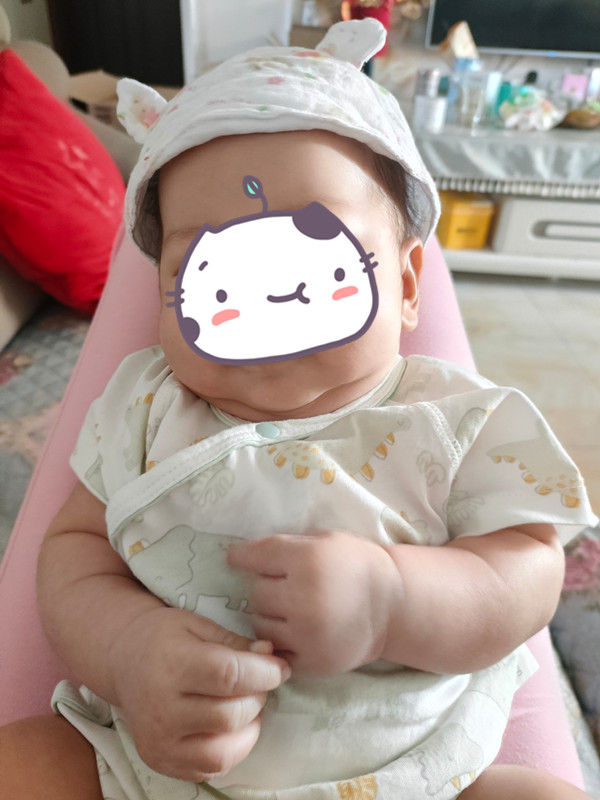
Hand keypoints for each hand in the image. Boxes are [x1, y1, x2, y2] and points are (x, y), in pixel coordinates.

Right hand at [108, 607, 290, 781]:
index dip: (264, 672)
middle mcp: (161, 708)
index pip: (229, 675)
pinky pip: (209, 768)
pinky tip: (228, 726)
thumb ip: (235, 642)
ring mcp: (159, 740)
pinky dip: (230, 749)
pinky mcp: (160, 760)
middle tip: (258, 683)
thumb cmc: (164, 637)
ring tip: (245, 707)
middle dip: (258, 698)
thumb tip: (270, 655)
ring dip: (248, 729)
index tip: (280, 667)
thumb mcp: (198, 625)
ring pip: (223, 751)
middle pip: (230, 715)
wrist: (123, 660)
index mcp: (172, 665)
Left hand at [227, 531, 400, 676]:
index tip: (235, 557)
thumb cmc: (356, 565)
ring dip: (268, 614)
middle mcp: (304, 598)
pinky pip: (275, 651)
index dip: (241, 556)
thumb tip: (241, 553)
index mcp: (308, 560)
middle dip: (265, 586)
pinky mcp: (311, 662)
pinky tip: (295, 629)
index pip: (254, 556)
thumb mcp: (325, 540)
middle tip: (282, 584)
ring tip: (289, 608)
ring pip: (259, 624)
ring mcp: (307, 634)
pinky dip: (280, 641)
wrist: (394, 607)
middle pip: (256, 592)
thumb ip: (286, 545)